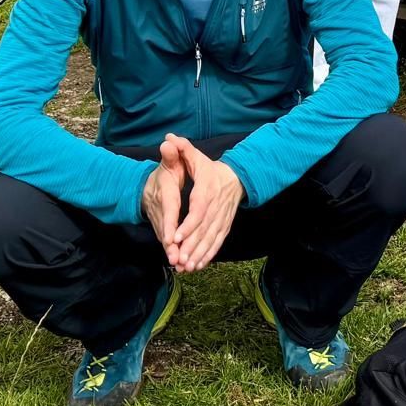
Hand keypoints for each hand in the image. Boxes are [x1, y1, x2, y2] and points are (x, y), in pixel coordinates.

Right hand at [141, 144, 188, 261]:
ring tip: (181, 265)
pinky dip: (175, 253)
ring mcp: (162, 223)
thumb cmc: (164, 174)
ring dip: (173, 253)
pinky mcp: (164, 230)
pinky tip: (183, 264)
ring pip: (167, 240)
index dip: (169, 223)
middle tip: (177, 259)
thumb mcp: (168, 163)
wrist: (148, 188)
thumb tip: (168, 142)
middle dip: (171, 246)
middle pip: (165, 230)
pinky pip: (170, 243)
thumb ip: (171, 155)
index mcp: (165, 194)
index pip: (168, 209)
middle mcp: (161, 211)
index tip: (171, 237)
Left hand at [168, 138, 243, 272]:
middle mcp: (216, 206)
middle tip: (179, 260)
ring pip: (211, 238)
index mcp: (207, 190)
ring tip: (187, 266)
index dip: (188, 224)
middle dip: (191, 246)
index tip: (176, 237)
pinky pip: (218, 242)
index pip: (198, 209)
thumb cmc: (212, 169)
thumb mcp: (197, 158)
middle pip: (204, 229)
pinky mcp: (225, 225)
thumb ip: (183, 149)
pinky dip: (209, 254)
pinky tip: (199, 265)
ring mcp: (222, 217)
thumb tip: (168, 138)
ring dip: (199, 253)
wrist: (237, 177)